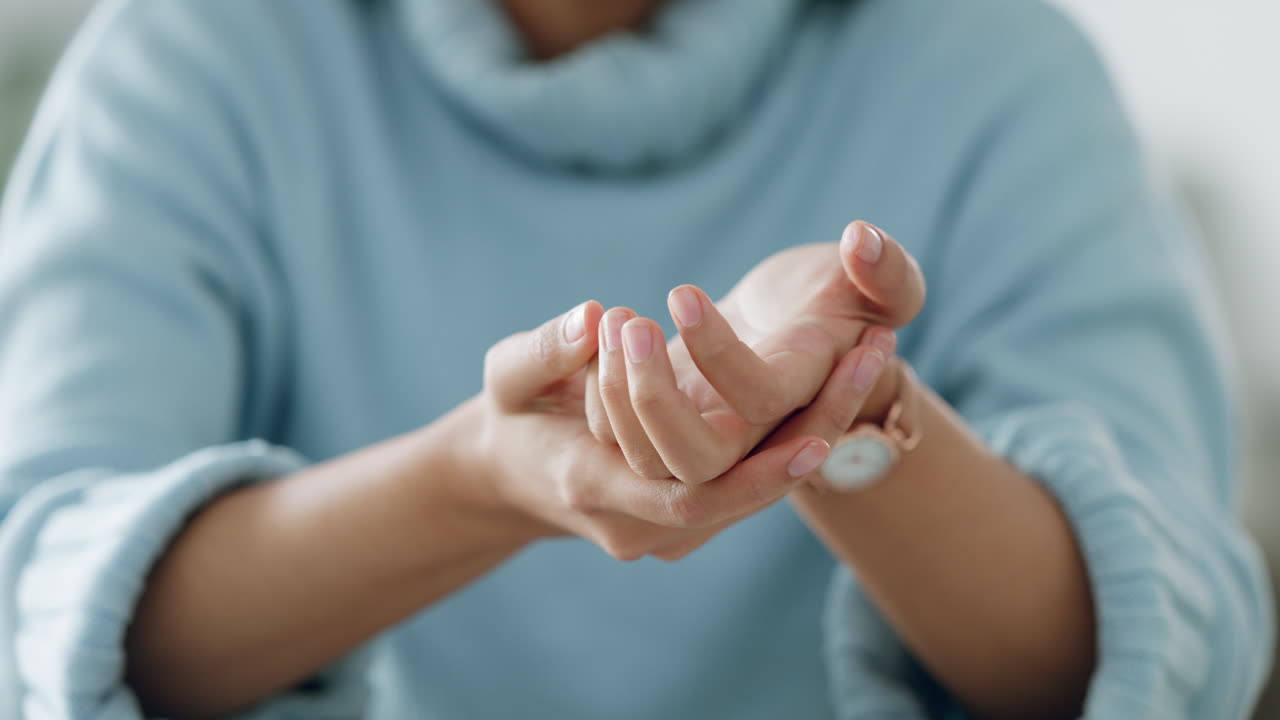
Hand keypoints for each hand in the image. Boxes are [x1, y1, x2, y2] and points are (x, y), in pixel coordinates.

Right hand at [471, 302, 837, 560]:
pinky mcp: (689, 512)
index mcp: (591, 488)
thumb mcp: (508, 376)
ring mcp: (668, 527)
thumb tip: (594, 318)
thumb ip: (546, 349)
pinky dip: (797, 435)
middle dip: (813, 432)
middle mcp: (640, 524)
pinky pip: (750, 481)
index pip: (688, 494)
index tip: (817, 435)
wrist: (510, 473)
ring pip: (758, 489)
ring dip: (820, 425)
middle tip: (872, 356)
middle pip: (745, 494)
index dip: (756, 472)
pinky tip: (847, 381)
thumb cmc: (509, 416)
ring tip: (875, 353)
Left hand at [585, 221, 924, 482]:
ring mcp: (709, 442)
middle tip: (632, 320)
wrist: (807, 334)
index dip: (719, 352)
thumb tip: (861, 240)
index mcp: (804, 396)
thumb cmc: (852, 298)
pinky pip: (619, 439)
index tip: (682, 292)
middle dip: (652, 396)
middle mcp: (757, 438)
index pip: (763, 398)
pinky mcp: (668, 432)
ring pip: (648, 459)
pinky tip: (604, 329)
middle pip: (696, 462)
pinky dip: (604, 390)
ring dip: (620, 390)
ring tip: (618, 318)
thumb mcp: (886, 280)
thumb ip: (889, 268)